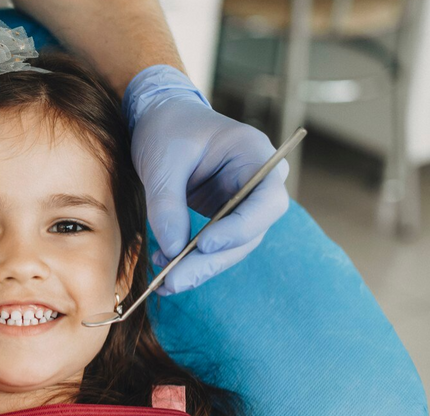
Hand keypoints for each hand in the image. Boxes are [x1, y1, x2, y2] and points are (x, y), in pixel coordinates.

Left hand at [124, 65, 289, 294]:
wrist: (161, 118)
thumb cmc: (167, 128)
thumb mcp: (162, 161)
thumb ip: (167, 204)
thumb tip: (173, 250)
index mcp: (254, 154)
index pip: (268, 200)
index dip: (242, 227)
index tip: (206, 244)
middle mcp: (258, 182)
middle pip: (249, 232)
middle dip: (212, 260)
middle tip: (175, 281)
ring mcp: (242, 202)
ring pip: (232, 246)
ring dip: (200, 268)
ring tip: (165, 282)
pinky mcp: (223, 216)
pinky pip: (214, 245)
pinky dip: (191, 261)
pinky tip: (165, 268)